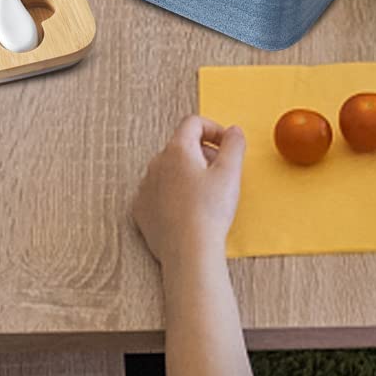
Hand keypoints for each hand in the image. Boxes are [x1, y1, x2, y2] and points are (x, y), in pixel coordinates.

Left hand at [132, 116, 245, 268]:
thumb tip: (233, 131)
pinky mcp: (141, 210)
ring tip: (205, 194)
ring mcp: (145, 187)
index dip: (213, 129)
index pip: (193, 123)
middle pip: (181, 146)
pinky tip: (188, 209)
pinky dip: (173, 194)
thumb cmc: (209, 211)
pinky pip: (158, 192)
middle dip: (203, 153)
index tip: (226, 145)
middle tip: (221, 172)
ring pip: (169, 169)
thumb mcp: (230, 172)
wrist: (188, 252)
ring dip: (187, 173)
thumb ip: (234, 144)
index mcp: (177, 150)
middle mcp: (156, 164)